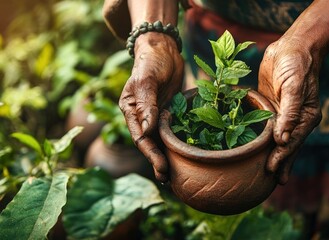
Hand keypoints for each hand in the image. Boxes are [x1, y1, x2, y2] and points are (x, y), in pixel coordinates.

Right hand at [119, 33, 183, 182]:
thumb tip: (146, 130)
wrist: (164, 49)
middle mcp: (141, 116)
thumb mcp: (147, 80)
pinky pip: (171, 131)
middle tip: (168, 180)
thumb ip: (146, 104)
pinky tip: (183, 156)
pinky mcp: (168, 113)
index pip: (140, 137)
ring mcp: (155, 115)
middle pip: (149, 144)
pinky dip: (175, 145)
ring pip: (160, 141)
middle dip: (158, 161)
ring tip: (174, 177)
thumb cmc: (152, 61)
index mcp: (131, 110)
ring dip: (166, 157)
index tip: (162, 167)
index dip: (151, 154)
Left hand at [258, 37, 321, 184]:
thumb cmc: (296, 64)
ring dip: (275, 155)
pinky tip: (261, 148)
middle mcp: (297, 119)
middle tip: (272, 182)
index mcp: (306, 117)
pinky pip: (269, 126)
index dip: (282, 157)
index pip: (292, 142)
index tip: (271, 170)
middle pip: (288, 146)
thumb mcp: (294, 86)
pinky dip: (266, 139)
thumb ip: (290, 112)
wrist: (293, 46)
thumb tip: (282, 139)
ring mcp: (285, 114)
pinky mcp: (274, 106)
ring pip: (279, 140)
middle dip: (281, 162)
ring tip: (271, 174)